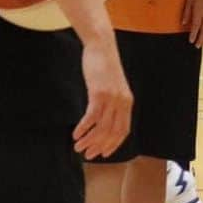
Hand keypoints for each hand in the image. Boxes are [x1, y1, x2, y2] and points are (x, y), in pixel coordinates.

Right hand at [74, 35, 132, 159]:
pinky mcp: (99, 93)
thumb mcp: (113, 87)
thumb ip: (111, 103)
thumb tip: (102, 119)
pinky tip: (76, 134)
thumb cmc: (104, 67)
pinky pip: (92, 116)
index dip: (113, 145)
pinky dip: (84, 128)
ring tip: (78, 147)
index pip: (123, 131)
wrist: (102, 47)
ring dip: (89, 140)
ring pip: (102, 127)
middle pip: (112, 133)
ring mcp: (111, 98)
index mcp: (127, 103)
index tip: (102, 154)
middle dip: (99, 146)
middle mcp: (122, 102)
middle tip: (87, 155)